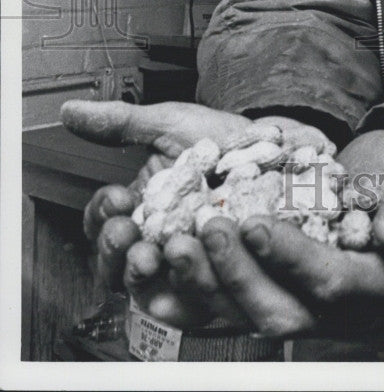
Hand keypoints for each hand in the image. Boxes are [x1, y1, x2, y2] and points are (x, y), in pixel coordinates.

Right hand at [60, 100, 324, 327]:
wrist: (282, 149)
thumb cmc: (225, 140)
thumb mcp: (172, 124)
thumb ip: (122, 123)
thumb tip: (71, 110)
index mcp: (142, 208)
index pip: (104, 226)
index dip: (102, 217)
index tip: (117, 198)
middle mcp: (160, 241)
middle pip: (117, 266)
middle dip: (115, 251)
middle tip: (127, 232)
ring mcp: (189, 263)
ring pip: (149, 290)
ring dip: (143, 274)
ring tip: (155, 253)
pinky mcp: (221, 280)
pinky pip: (195, 302)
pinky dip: (188, 290)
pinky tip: (194, 267)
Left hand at [169, 128, 383, 335]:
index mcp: (382, 282)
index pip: (332, 280)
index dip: (292, 257)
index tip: (255, 223)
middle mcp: (340, 307)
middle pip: (281, 312)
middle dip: (237, 275)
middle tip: (206, 228)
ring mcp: (304, 302)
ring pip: (245, 313)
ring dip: (205, 282)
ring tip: (174, 242)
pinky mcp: (274, 291)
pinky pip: (226, 305)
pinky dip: (192, 291)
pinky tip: (159, 271)